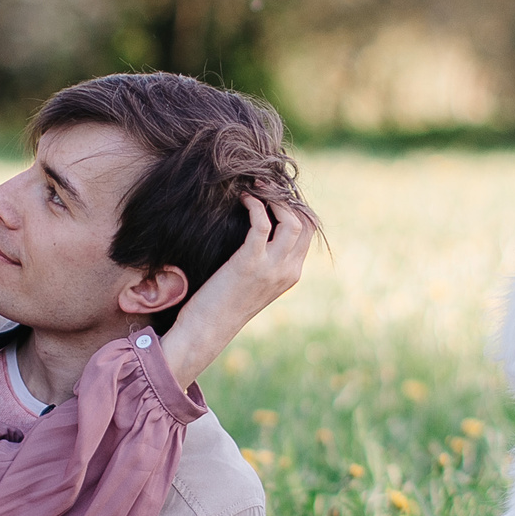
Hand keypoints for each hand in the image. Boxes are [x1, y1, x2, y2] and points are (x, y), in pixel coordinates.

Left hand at [159, 196, 314, 386]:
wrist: (206, 330)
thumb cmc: (221, 304)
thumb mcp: (251, 283)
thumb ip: (262, 262)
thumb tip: (257, 232)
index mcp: (291, 274)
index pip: (309, 231)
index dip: (295, 207)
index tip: (275, 193)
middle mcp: (288, 271)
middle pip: (305, 222)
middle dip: (287, 198)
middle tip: (265, 185)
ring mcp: (272, 268)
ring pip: (291, 220)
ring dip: (274, 198)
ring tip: (255, 187)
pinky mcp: (250, 263)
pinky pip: (262, 223)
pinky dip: (254, 205)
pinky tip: (242, 199)